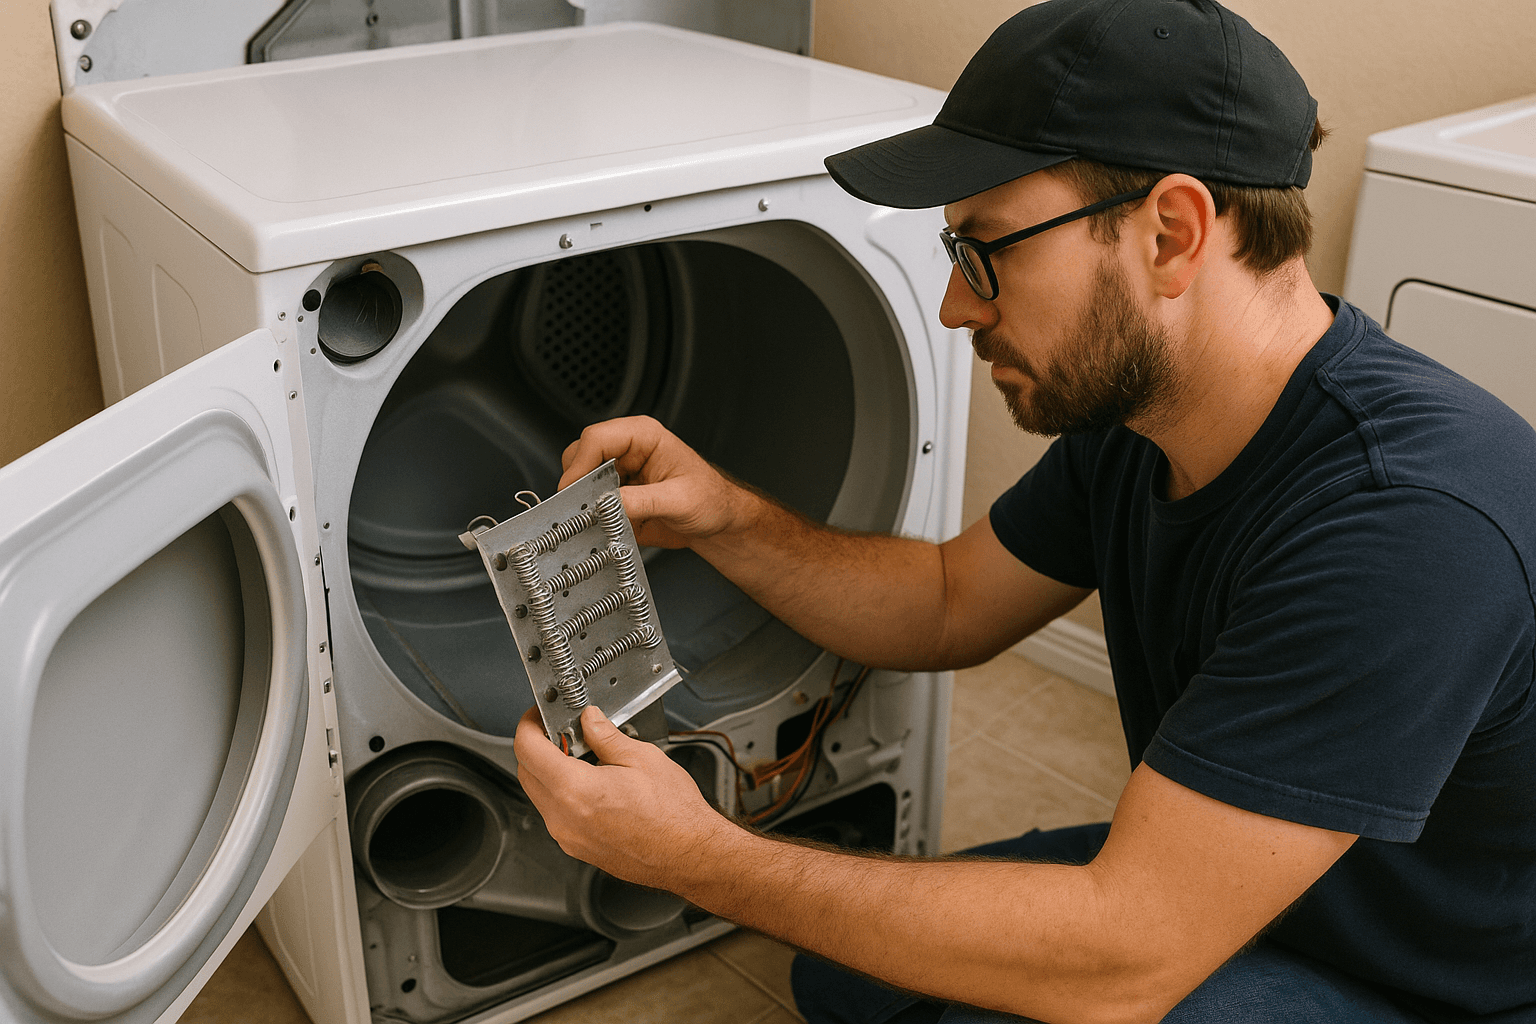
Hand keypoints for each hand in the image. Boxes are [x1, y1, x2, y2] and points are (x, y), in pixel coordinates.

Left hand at [512, 704, 736, 889]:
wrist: (690, 855)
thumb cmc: (674, 815)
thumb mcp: (642, 759)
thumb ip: (606, 736)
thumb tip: (589, 720)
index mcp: (575, 791)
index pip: (527, 749)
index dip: (529, 724)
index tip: (539, 715)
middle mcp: (564, 819)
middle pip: (527, 772)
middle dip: (538, 746)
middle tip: (563, 730)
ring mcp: (568, 837)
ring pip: (539, 794)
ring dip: (550, 770)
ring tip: (584, 756)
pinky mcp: (578, 848)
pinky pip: (557, 814)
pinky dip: (563, 792)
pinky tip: (592, 782)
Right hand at [559, 416, 744, 548]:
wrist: (718, 524)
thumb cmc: (711, 501)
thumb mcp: (679, 501)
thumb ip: (642, 502)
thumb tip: (608, 504)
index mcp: (644, 436)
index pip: (596, 438)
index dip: (579, 464)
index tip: (574, 491)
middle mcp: (627, 450)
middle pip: (579, 456)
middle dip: (578, 483)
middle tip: (584, 508)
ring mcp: (619, 473)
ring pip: (579, 479)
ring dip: (582, 501)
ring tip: (598, 519)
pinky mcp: (615, 495)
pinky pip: (589, 502)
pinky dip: (589, 515)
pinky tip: (605, 526)